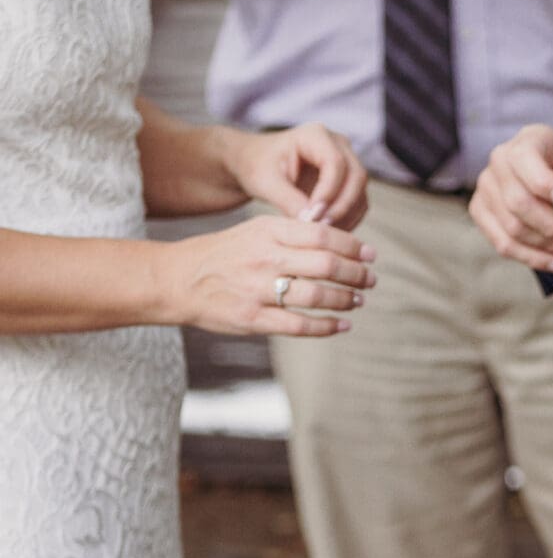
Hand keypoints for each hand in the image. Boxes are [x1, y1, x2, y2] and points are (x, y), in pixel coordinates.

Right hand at [158, 215, 375, 335]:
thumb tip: (339, 240)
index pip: (324, 235)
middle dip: (356, 274)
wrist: (177, 279)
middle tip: (370, 280)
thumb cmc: (225, 253)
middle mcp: (266, 258)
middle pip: (327, 264)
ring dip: (346, 300)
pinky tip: (342, 325)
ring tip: (358, 300)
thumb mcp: (256, 230)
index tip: (371, 255)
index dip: (354, 246)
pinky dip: (327, 327)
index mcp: (269, 231)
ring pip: (317, 295)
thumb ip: (294, 233)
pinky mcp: (253, 319)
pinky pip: (300, 325)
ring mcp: (259, 290)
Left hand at [224, 124, 367, 229]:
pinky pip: (358, 204)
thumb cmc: (257, 166)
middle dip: (341, 206)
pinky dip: (348, 220)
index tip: (313, 217)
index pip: (335, 163)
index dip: (328, 191)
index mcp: (315, 135)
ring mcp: (347, 162)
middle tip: (321, 229)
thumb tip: (312, 223)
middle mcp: (338, 145)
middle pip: (356, 176)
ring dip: (346, 216)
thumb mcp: (265, 182)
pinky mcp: (349, 182)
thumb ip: (288, 200)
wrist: (257, 165)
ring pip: (361, 192)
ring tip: (322, 234)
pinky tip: (328, 233)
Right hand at [470, 124, 552, 272]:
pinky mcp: (482, 213)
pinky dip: (533, 258)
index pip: (525, 160)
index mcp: (529, 139)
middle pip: (517, 202)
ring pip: (512, 229)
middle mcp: (500, 160)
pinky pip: (504, 244)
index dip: (546, 186)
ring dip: (548, 246)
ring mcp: (486, 187)